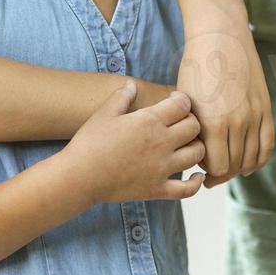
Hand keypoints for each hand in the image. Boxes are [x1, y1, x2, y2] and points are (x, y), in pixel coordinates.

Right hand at [61, 84, 204, 204]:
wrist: (78, 177)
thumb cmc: (89, 142)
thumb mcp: (104, 113)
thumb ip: (122, 96)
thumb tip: (132, 84)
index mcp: (149, 121)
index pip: (183, 105)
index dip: (183, 101)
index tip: (175, 102)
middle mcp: (161, 143)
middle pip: (195, 127)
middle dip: (192, 121)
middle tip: (182, 122)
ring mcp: (161, 168)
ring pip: (197, 154)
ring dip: (197, 147)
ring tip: (187, 145)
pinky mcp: (157, 189)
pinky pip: (187, 189)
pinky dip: (196, 183)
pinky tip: (196, 176)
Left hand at [176, 29, 273, 187]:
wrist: (221, 37)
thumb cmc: (196, 67)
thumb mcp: (186, 101)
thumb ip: (192, 131)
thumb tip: (194, 155)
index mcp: (212, 122)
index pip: (216, 167)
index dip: (206, 169)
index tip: (198, 163)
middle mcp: (237, 122)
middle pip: (233, 165)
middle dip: (221, 171)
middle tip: (211, 169)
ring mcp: (254, 115)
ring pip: (251, 159)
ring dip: (239, 167)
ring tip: (227, 165)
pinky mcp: (266, 108)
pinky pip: (267, 146)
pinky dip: (258, 160)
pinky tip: (247, 164)